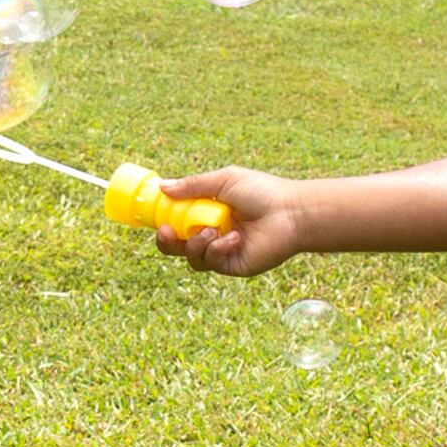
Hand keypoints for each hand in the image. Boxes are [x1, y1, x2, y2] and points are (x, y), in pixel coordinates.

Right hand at [149, 168, 309, 277]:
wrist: (291, 213)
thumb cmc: (262, 192)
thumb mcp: (224, 181)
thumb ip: (193, 185)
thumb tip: (162, 187)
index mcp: (208, 211)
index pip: (177, 220)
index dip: (163, 221)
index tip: (155, 216)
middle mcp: (212, 232)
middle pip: (176, 245)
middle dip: (166, 241)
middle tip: (166, 232)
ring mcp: (221, 250)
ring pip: (190, 256)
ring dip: (196, 244)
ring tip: (213, 230)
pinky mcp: (232, 265)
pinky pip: (210, 263)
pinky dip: (217, 250)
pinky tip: (235, 238)